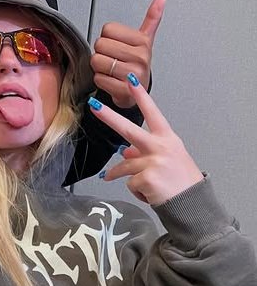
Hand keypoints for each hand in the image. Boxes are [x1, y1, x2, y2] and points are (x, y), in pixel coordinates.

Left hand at [88, 74, 202, 204]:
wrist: (193, 206)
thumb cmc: (183, 183)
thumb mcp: (168, 162)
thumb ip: (146, 154)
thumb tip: (125, 153)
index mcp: (168, 139)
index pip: (153, 112)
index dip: (141, 95)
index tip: (131, 79)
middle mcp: (160, 147)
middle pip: (128, 129)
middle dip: (108, 116)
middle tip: (93, 105)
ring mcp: (153, 162)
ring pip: (125, 166)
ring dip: (128, 178)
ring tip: (146, 186)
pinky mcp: (146, 178)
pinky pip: (130, 183)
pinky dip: (137, 192)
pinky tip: (152, 194)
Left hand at [90, 0, 165, 107]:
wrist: (139, 92)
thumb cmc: (137, 63)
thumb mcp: (145, 40)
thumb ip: (152, 18)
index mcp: (143, 42)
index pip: (107, 29)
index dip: (107, 37)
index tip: (117, 45)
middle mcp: (140, 57)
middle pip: (100, 44)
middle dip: (101, 52)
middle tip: (113, 58)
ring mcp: (132, 74)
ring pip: (97, 61)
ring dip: (99, 67)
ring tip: (111, 69)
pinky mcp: (123, 90)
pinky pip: (98, 78)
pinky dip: (100, 80)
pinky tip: (111, 80)